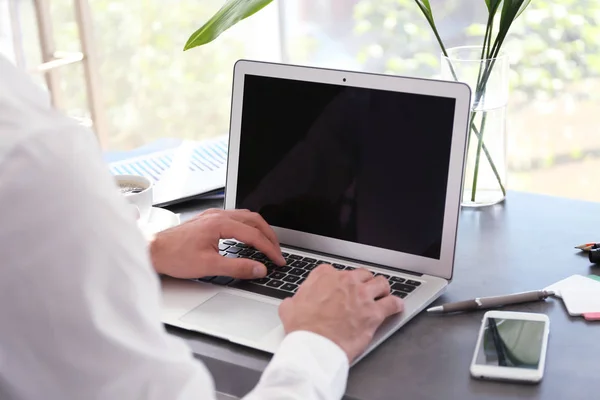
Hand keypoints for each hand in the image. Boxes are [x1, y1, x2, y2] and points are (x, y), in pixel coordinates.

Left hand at [150, 209, 285, 278]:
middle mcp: (218, 215)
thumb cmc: (175, 256)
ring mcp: (212, 216)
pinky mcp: (208, 220)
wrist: (153, 250)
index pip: (254, 235)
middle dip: (269, 236)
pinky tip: (248, 237)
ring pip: (245, 216)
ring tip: (267, 244)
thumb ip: (237, 267)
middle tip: (277, 251)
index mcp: (220, 224)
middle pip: (254, 220)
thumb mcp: (209, 266)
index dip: (269, 249)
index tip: (278, 260)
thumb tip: (259, 269)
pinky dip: (248, 227)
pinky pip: (235, 218)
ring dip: (259, 229)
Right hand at [278, 265, 403, 361]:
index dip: (340, 281)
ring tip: (382, 294)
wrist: (314, 345)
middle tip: (363, 291)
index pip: (336, 271)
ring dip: (381, 289)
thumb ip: (295, 300)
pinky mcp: (374, 312)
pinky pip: (392, 303)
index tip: (340, 288)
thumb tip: (294, 302)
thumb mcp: (289, 307)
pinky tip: (396, 306)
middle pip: (362, 274)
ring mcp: (362, 295)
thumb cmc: (302, 329)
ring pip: (380, 283)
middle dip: (363, 282)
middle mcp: (346, 281)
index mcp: (324, 276)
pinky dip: (395, 305)